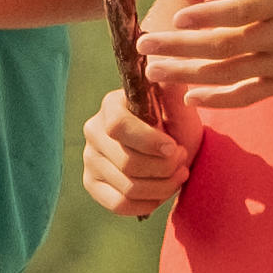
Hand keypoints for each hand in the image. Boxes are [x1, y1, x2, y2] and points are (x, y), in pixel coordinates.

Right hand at [81, 78, 188, 219]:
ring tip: (178, 175)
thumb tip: (162, 68)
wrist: (174, 152)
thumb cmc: (176, 126)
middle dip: (163, 168)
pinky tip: (161, 194)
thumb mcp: (181, 109)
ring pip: (127, 186)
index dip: (148, 141)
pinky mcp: (92, 183)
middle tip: (182, 161)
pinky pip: (117, 204)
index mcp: (111, 105)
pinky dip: (146, 204)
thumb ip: (173, 92)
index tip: (174, 148)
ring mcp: (89, 158)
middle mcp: (93, 130)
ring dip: (162, 187)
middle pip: (126, 162)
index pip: (118, 126)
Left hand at [154, 0, 272, 110]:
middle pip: (226, 45)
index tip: (176, 19)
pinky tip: (189, 98)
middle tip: (142, 47)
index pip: (242, 10)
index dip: (209, 16)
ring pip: (230, 74)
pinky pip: (249, 95)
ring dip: (189, 75)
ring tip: (151, 73)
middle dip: (181, 48)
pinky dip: (220, 99)